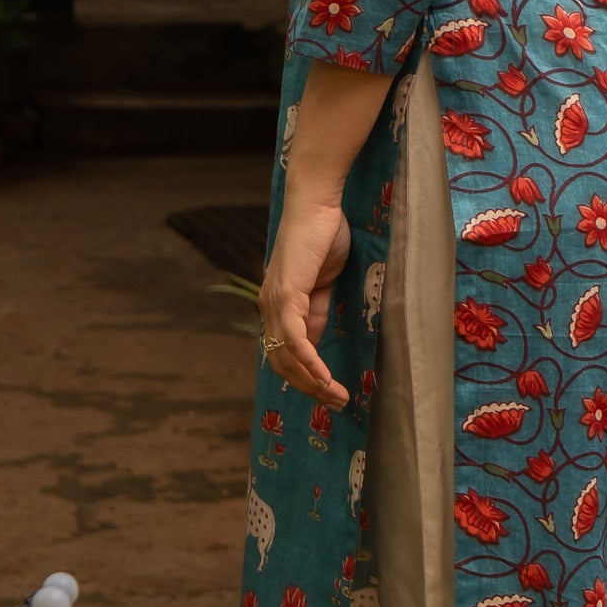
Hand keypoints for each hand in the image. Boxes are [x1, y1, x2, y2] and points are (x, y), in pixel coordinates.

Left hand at [259, 195, 351, 405]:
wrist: (317, 204)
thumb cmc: (323, 235)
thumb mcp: (322, 283)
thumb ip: (315, 312)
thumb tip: (313, 344)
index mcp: (277, 305)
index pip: (285, 353)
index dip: (305, 377)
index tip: (330, 392)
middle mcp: (269, 307)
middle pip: (282, 363)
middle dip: (310, 388)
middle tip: (337, 402)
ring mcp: (274, 302)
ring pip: (287, 357)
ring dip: (312, 382)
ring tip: (336, 396)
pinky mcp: (286, 296)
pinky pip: (296, 340)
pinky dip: (309, 363)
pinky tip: (325, 378)